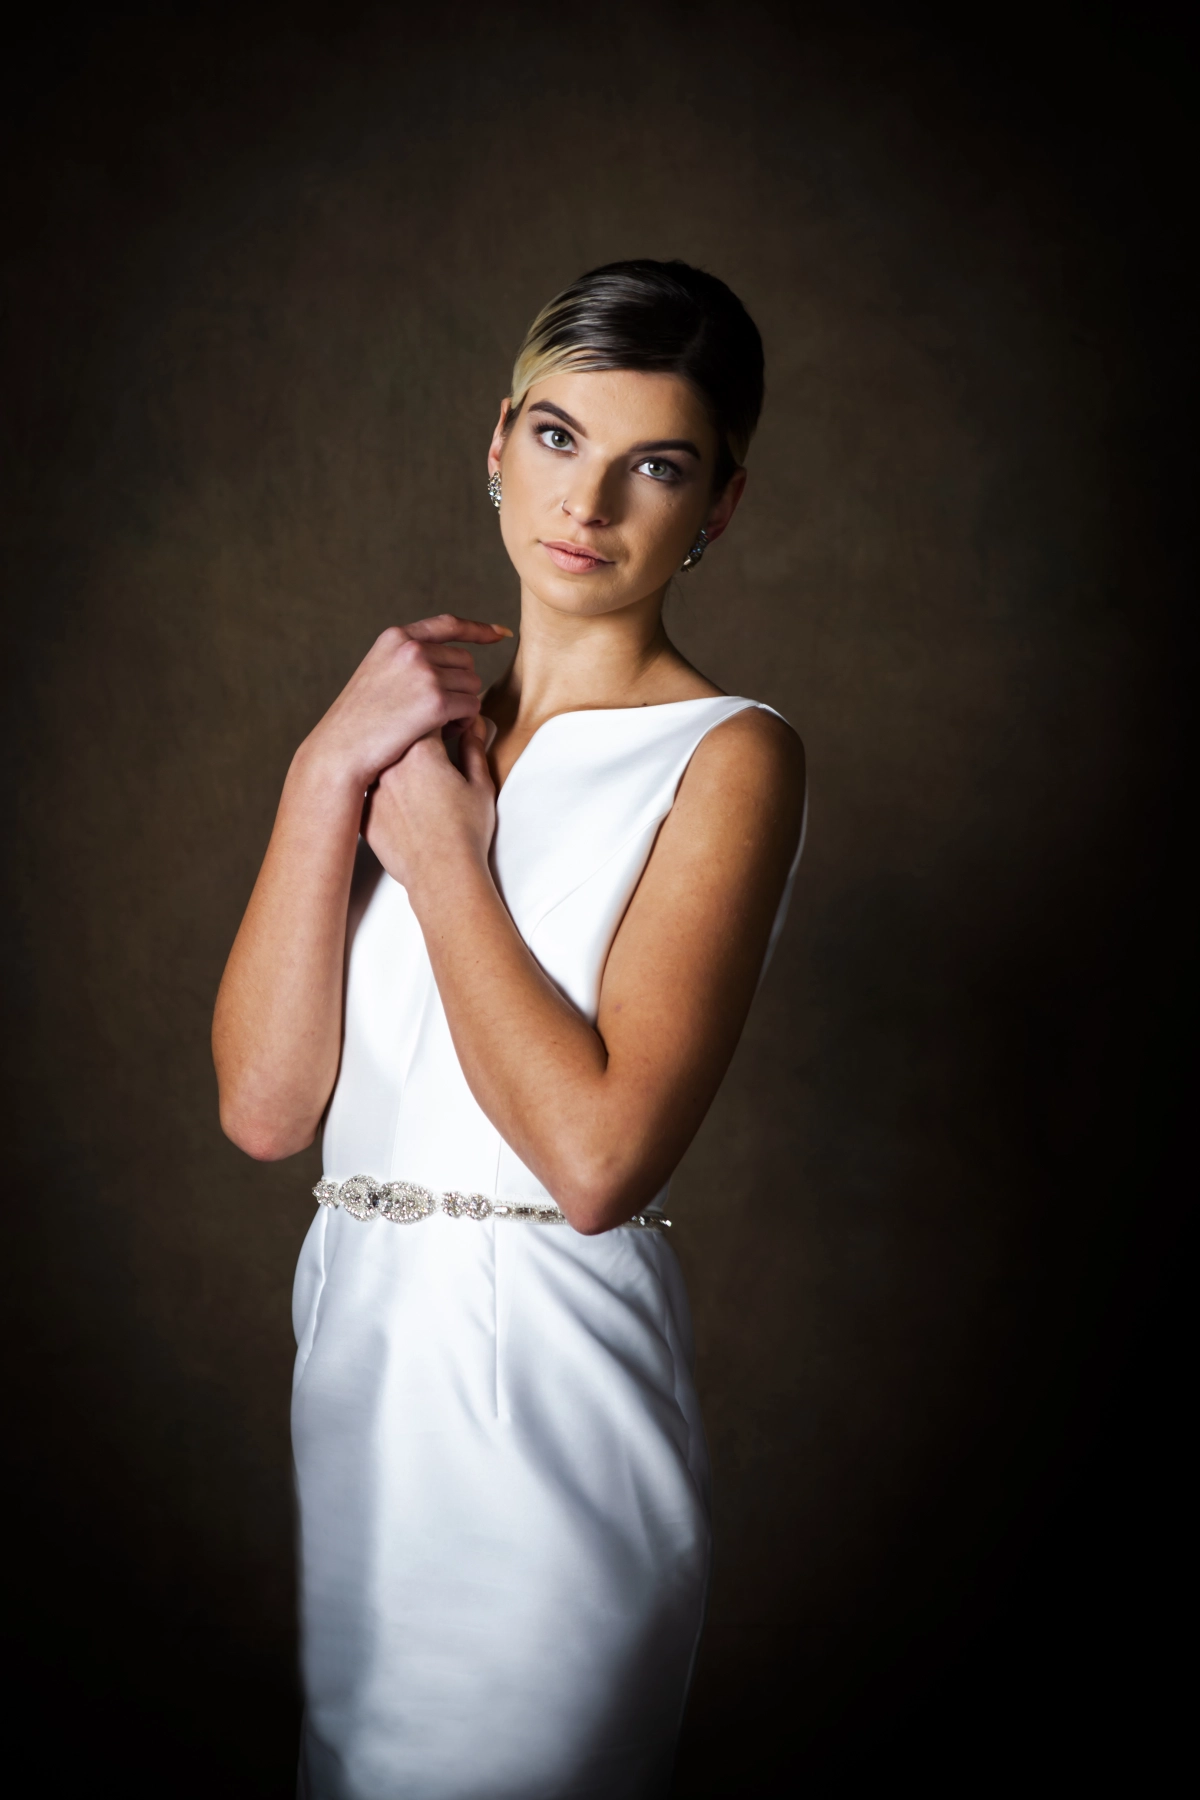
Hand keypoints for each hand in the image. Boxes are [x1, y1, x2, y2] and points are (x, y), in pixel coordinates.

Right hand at [301, 615, 510, 790]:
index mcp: (396, 638)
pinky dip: (465, 722)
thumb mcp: (376, 673)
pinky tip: (445, 733)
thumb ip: (404, 660)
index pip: (447, 625)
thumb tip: (445, 662)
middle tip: (442, 712)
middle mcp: (412, 649)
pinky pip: (472, 707)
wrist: (340, 748)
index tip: (500, 633)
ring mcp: (424, 673)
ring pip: (473, 685)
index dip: (478, 629)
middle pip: (465, 661)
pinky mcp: (435, 701)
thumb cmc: (358, 721)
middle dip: (461, 686)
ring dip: (464, 706)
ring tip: (439, 724)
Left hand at [363, 717, 496, 897]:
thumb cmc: (466, 832)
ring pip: (380, 762)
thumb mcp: (480, 785)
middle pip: (398, 736)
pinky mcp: (365, 813)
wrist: (442, 875)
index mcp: (421, 751)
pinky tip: (401, 802)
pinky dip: (382, 789)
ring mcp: (373, 789)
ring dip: (394, 762)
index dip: (440, 717)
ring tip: (416, 780)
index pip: (425, 717)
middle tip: (433, 751)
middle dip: (414, 736)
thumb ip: (474, 749)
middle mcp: (390, 765)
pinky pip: (370, 790)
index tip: (450, 727)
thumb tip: (473, 723)